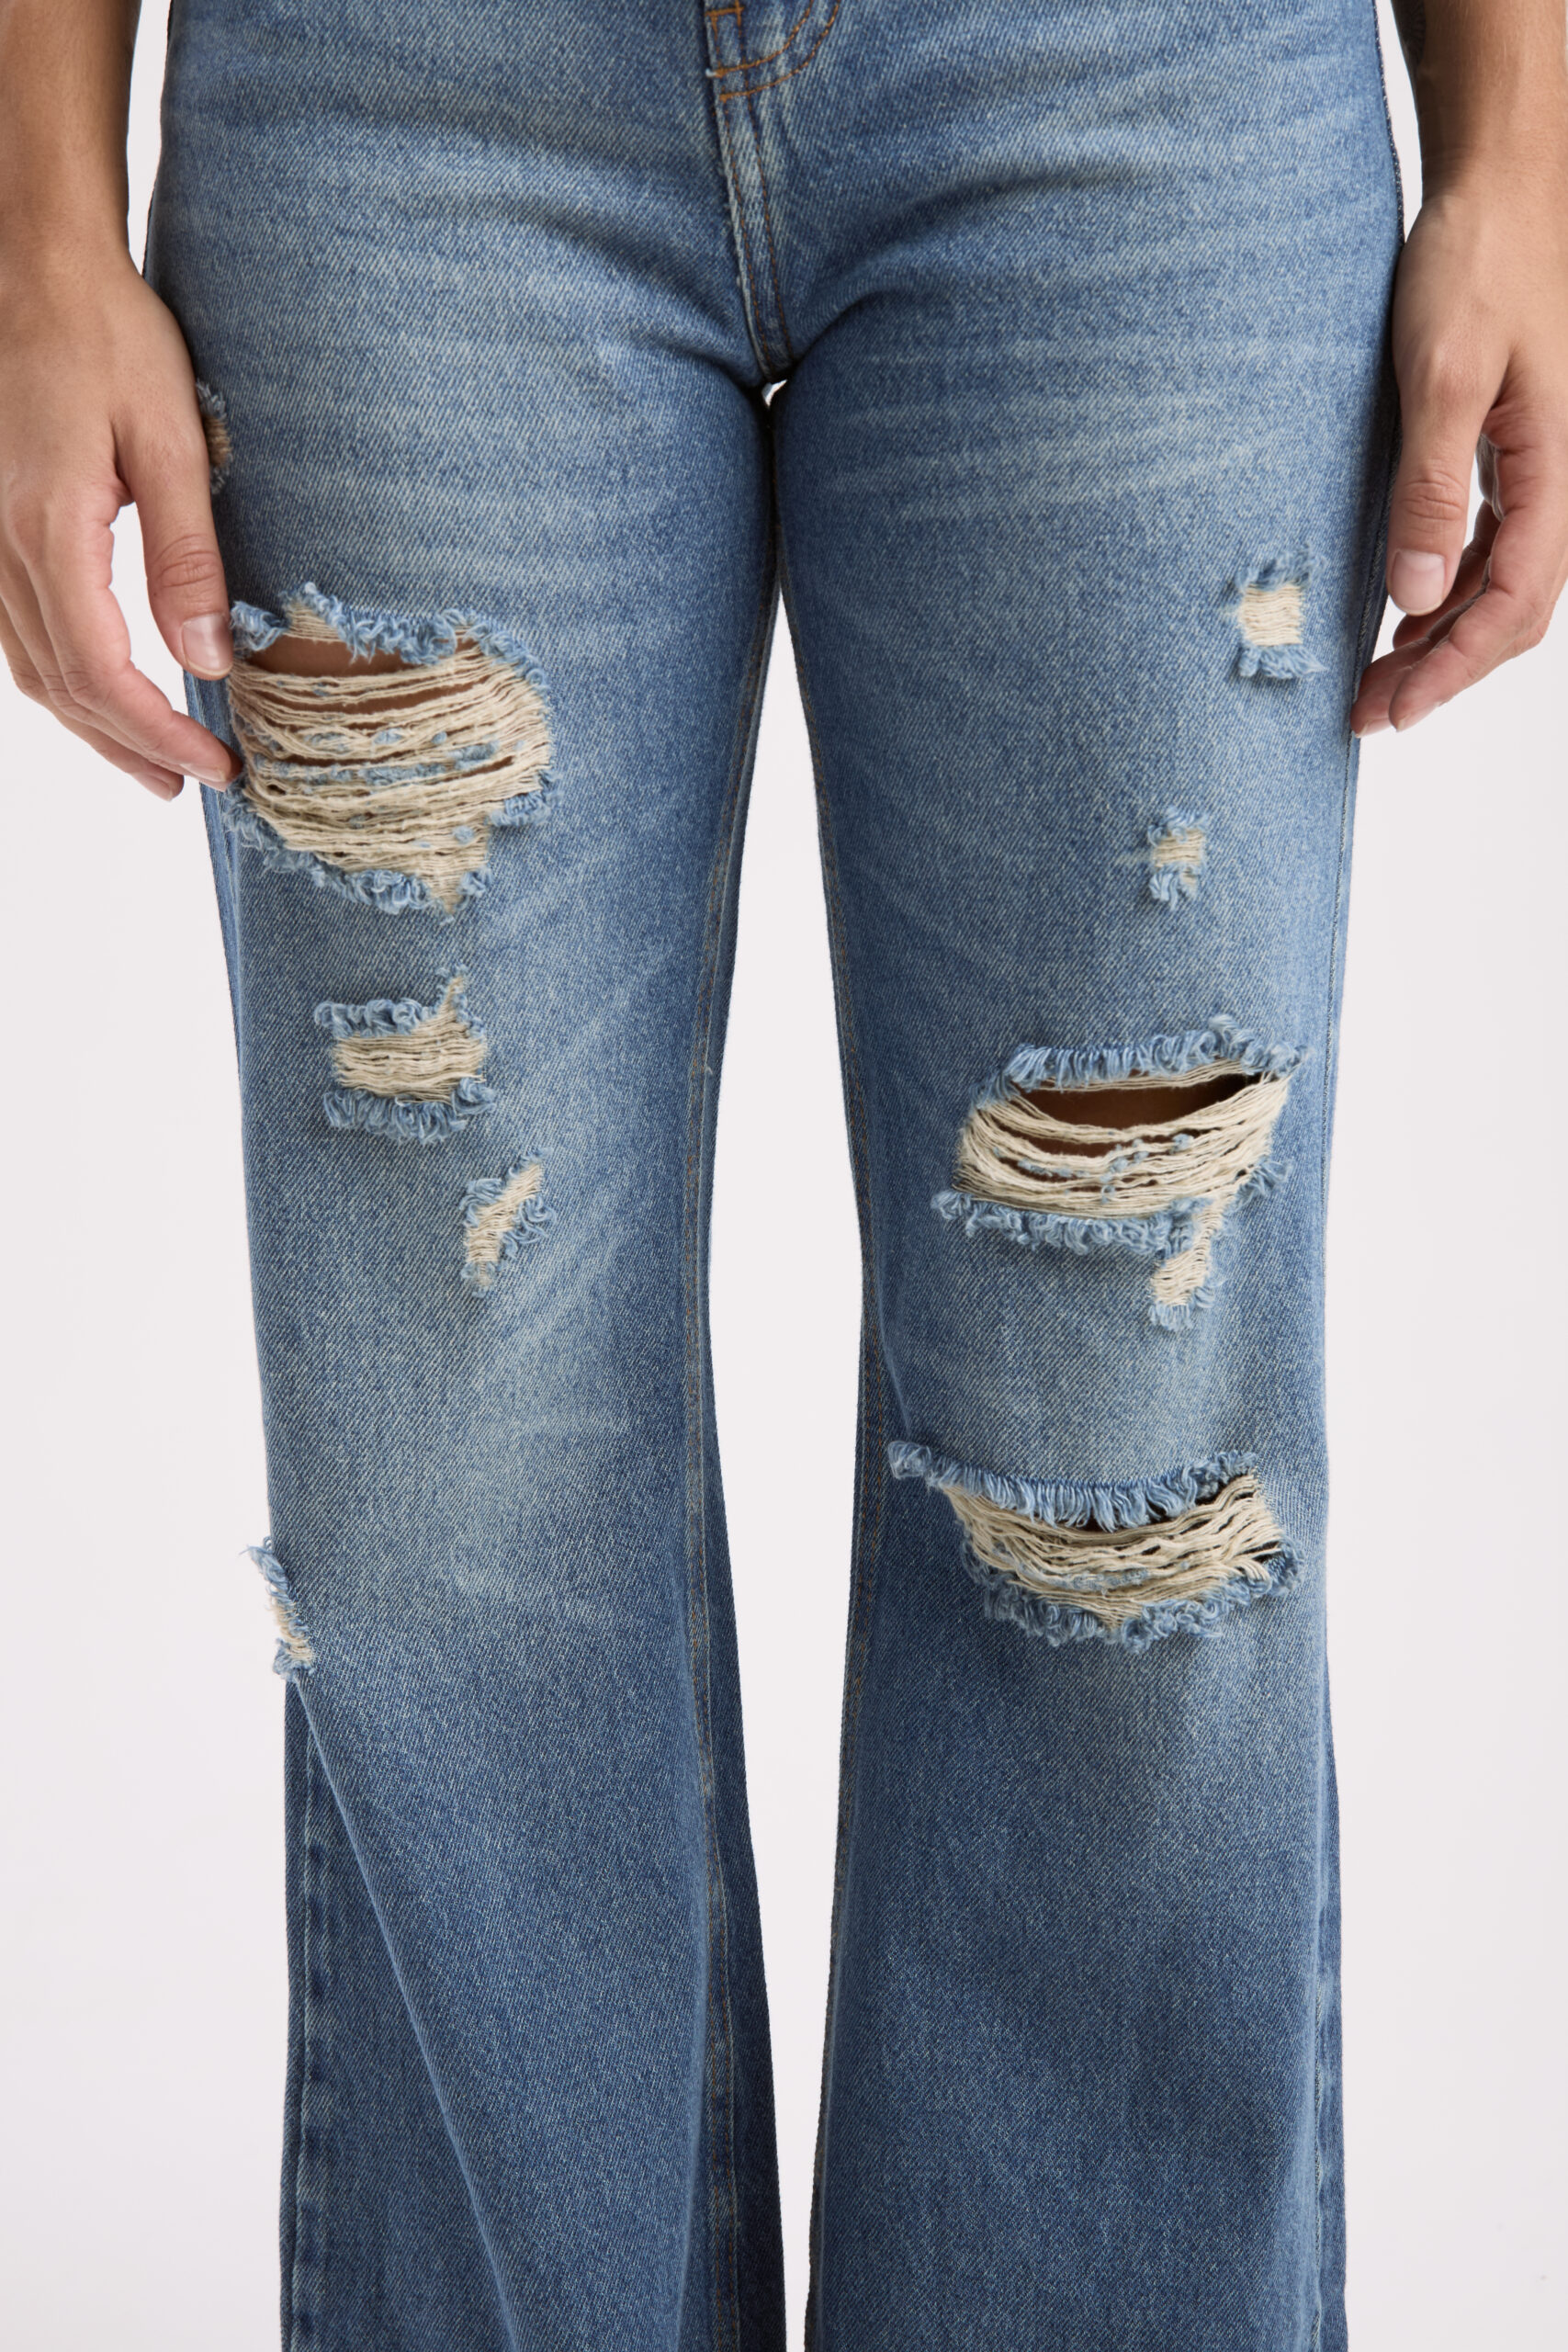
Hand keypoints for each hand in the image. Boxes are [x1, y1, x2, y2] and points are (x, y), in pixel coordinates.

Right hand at [0, 246, 240, 797]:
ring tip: (155, 764)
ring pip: (31, 669)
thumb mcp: (172, 441)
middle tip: (195, 783)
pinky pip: (16, 632)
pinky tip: (103, 698)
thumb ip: (188, 556)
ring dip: (94, 726)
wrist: (33, 266)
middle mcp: (0, 545)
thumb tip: (210, 657)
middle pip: (61, 687)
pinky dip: (63, 680)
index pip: (100, 673)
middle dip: (130, 747)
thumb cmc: (108, 335)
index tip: (217, 765)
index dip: (158, 733)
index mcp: (47, 529)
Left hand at [1352, 155, 1567, 734]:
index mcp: (1555, 468)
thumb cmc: (1475, 262)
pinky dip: (1450, 593)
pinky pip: (1493, 548)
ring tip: (1374, 679)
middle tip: (1367, 714)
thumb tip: (1418, 597)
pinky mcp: (1512, 453)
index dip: (1454, 669)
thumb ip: (1431, 490)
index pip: (1514, 604)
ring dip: (1442, 640)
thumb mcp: (1440, 375)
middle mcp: (1560, 478)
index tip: (1395, 713)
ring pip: (1502, 585)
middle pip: (1513, 612)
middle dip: (1444, 672)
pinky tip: (1405, 612)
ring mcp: (1540, 467)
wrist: (1498, 187)